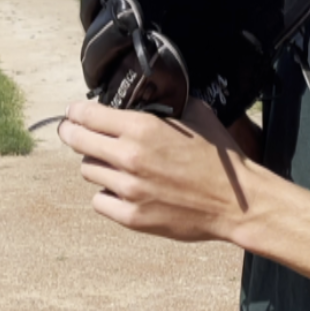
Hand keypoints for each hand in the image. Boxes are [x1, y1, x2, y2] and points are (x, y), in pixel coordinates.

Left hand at [55, 97, 262, 242]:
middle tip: (72, 132)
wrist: (237, 203)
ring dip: (96, 165)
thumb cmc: (220, 159)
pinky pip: (100, 202)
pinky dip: (106, 195)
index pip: (88, 115)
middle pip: (78, 142)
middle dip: (72, 134)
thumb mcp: (198, 115)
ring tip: (110, 163)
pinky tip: (120, 190)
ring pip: (89, 172)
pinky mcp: (132, 217)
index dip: (76, 112)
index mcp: (142, 129)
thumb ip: (169, 103)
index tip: (74, 113)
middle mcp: (130, 158)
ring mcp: (129, 190)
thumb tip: (154, 93)